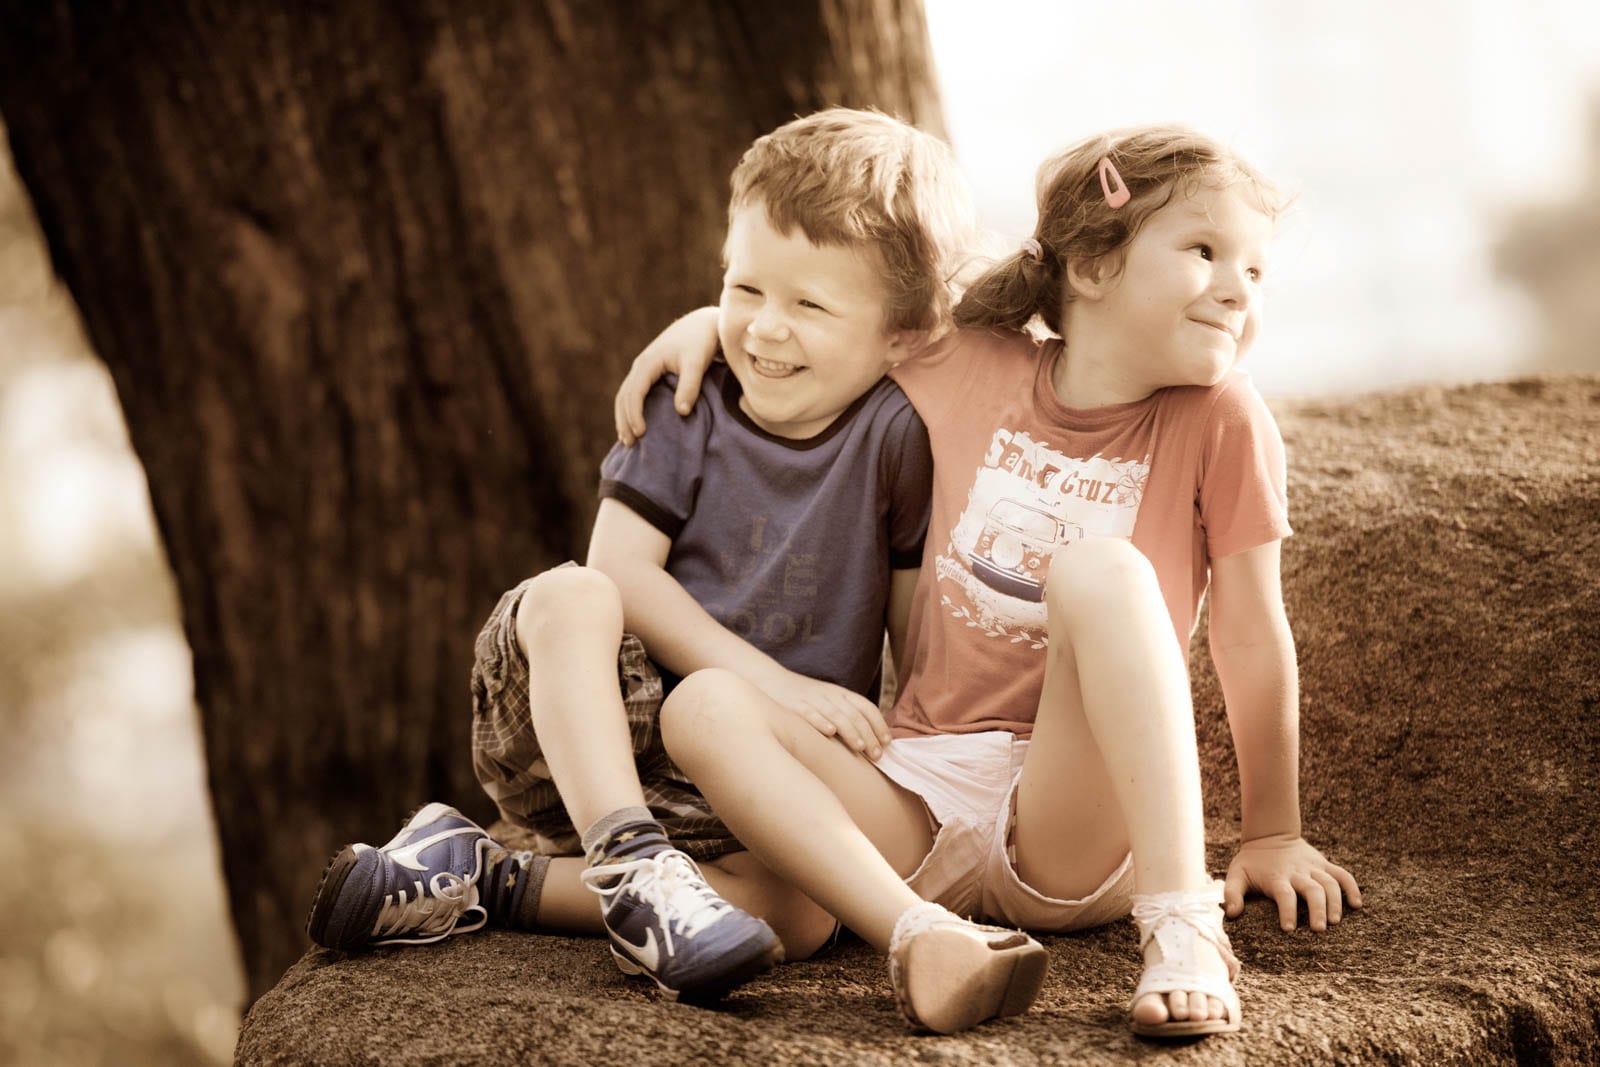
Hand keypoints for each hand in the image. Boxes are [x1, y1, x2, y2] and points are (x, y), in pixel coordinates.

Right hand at [614, 306, 720, 444]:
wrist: (703, 323)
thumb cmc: (701, 341)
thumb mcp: (697, 362)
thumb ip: (689, 386)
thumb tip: (681, 412)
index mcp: (648, 362)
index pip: (634, 392)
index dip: (634, 414)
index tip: (641, 433)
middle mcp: (641, 365)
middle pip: (624, 396)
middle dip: (624, 420)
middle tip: (629, 444)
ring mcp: (644, 368)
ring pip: (626, 395)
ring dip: (625, 417)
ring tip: (628, 440)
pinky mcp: (651, 372)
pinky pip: (636, 393)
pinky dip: (633, 410)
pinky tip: (637, 424)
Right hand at [764, 670, 891, 759]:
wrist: (770, 681)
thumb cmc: (803, 697)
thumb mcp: (828, 700)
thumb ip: (846, 714)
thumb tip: (870, 739)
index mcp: (841, 694)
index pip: (866, 707)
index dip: (879, 724)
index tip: (888, 742)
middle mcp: (830, 696)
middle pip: (854, 715)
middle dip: (868, 734)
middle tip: (877, 755)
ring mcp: (812, 700)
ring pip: (836, 714)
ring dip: (850, 731)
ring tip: (860, 747)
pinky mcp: (795, 706)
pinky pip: (810, 714)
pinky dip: (820, 721)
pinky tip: (829, 732)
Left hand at [1224, 833, 1361, 931]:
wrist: (1270, 835)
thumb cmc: (1252, 862)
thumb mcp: (1236, 874)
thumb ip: (1232, 893)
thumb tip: (1232, 914)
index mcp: (1276, 877)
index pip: (1283, 894)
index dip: (1286, 911)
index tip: (1288, 929)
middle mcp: (1297, 872)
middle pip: (1312, 889)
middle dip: (1317, 909)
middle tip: (1319, 929)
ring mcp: (1313, 867)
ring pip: (1330, 883)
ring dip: (1335, 902)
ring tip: (1335, 921)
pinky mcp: (1324, 865)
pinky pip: (1342, 875)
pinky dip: (1352, 887)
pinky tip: (1357, 904)